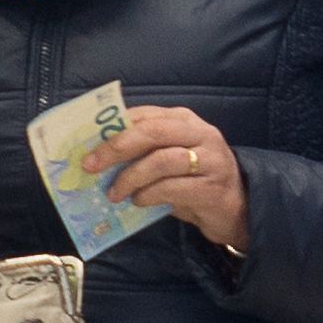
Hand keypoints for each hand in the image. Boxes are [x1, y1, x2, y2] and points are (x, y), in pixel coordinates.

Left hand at [84, 105, 251, 255]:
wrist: (236, 208)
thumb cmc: (194, 180)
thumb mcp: (169, 158)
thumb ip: (143, 151)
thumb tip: (98, 157)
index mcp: (184, 120)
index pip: (144, 115)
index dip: (112, 128)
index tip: (86, 144)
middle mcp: (200, 133)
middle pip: (152, 132)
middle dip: (117, 148)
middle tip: (92, 166)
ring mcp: (210, 160)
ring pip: (162, 161)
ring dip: (131, 178)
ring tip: (115, 193)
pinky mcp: (211, 188)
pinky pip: (172, 188)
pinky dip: (148, 195)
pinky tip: (138, 202)